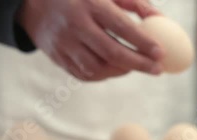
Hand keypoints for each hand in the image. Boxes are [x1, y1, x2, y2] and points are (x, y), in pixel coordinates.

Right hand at [17, 0, 163, 80]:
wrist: (35, 4)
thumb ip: (135, 3)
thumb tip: (161, 20)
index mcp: (90, 4)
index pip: (121, 27)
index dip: (143, 42)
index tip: (161, 53)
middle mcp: (75, 25)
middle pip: (111, 52)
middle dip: (138, 64)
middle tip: (157, 69)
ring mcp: (64, 44)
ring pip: (97, 68)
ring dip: (121, 71)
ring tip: (135, 66)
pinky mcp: (57, 58)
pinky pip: (84, 74)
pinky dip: (104, 75)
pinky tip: (116, 69)